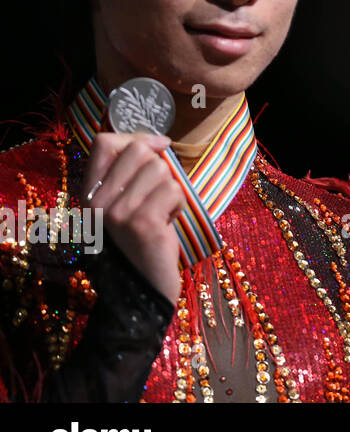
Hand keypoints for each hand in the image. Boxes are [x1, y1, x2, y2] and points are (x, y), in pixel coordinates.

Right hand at [80, 132, 184, 302]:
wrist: (139, 294)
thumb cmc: (139, 246)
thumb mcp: (122, 209)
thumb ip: (128, 177)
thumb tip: (156, 141)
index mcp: (88, 195)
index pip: (103, 142)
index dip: (137, 137)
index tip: (159, 147)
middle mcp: (96, 202)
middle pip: (138, 151)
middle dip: (160, 168)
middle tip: (158, 197)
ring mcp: (117, 213)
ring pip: (161, 171)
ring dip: (171, 191)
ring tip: (161, 215)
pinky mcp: (142, 224)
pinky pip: (173, 191)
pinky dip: (179, 205)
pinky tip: (168, 224)